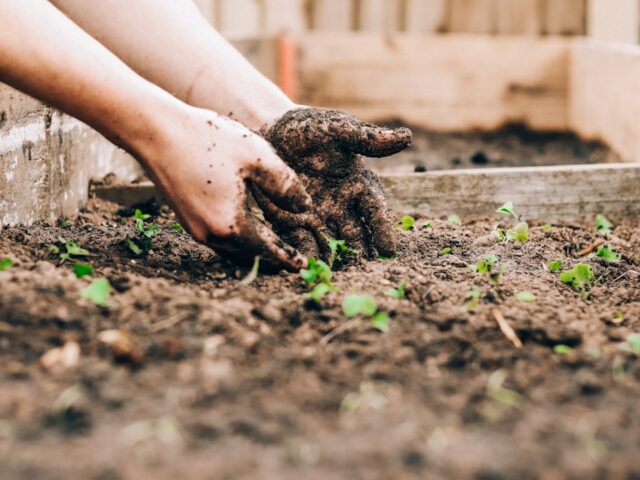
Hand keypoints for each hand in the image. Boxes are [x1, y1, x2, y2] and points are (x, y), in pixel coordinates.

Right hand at [139, 106, 310, 270]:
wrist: (156, 131)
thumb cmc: (208, 140)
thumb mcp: (257, 157)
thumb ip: (285, 185)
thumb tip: (305, 207)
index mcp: (231, 224)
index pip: (268, 250)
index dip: (288, 258)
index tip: (305, 266)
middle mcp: (211, 235)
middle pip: (250, 256)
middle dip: (272, 260)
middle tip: (293, 261)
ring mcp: (195, 229)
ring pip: (232, 250)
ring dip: (254, 252)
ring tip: (274, 247)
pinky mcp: (186, 219)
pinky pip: (219, 239)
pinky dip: (238, 240)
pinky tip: (247, 228)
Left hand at [256, 107, 411, 259]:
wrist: (270, 132)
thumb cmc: (309, 128)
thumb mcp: (337, 129)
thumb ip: (367, 138)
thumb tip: (407, 137)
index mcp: (359, 185)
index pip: (376, 211)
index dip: (383, 230)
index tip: (388, 250)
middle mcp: (342, 207)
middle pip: (356, 236)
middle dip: (361, 254)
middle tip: (365, 273)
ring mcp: (318, 218)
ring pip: (332, 245)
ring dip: (335, 261)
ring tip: (337, 277)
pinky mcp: (293, 223)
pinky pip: (301, 243)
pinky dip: (306, 256)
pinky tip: (307, 269)